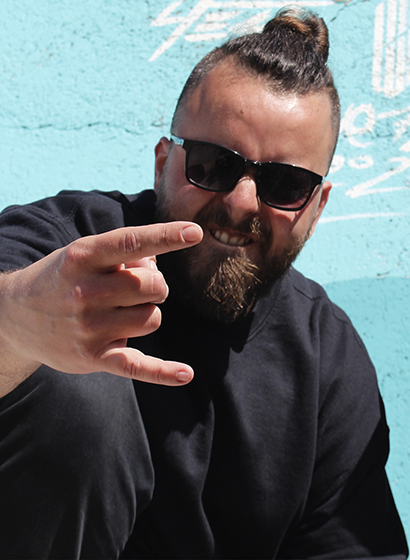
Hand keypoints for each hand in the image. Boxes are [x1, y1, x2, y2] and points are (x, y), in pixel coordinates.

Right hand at [0, 222, 202, 391]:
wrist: (16, 316)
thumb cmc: (65, 277)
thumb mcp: (85, 253)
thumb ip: (124, 253)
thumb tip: (158, 264)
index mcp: (83, 257)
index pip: (131, 242)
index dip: (166, 236)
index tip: (195, 232)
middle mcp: (85, 291)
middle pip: (153, 286)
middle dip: (156, 285)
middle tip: (138, 287)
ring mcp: (89, 327)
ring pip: (152, 318)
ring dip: (147, 313)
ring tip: (123, 311)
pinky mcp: (93, 358)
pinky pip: (138, 365)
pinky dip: (163, 372)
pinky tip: (186, 373)